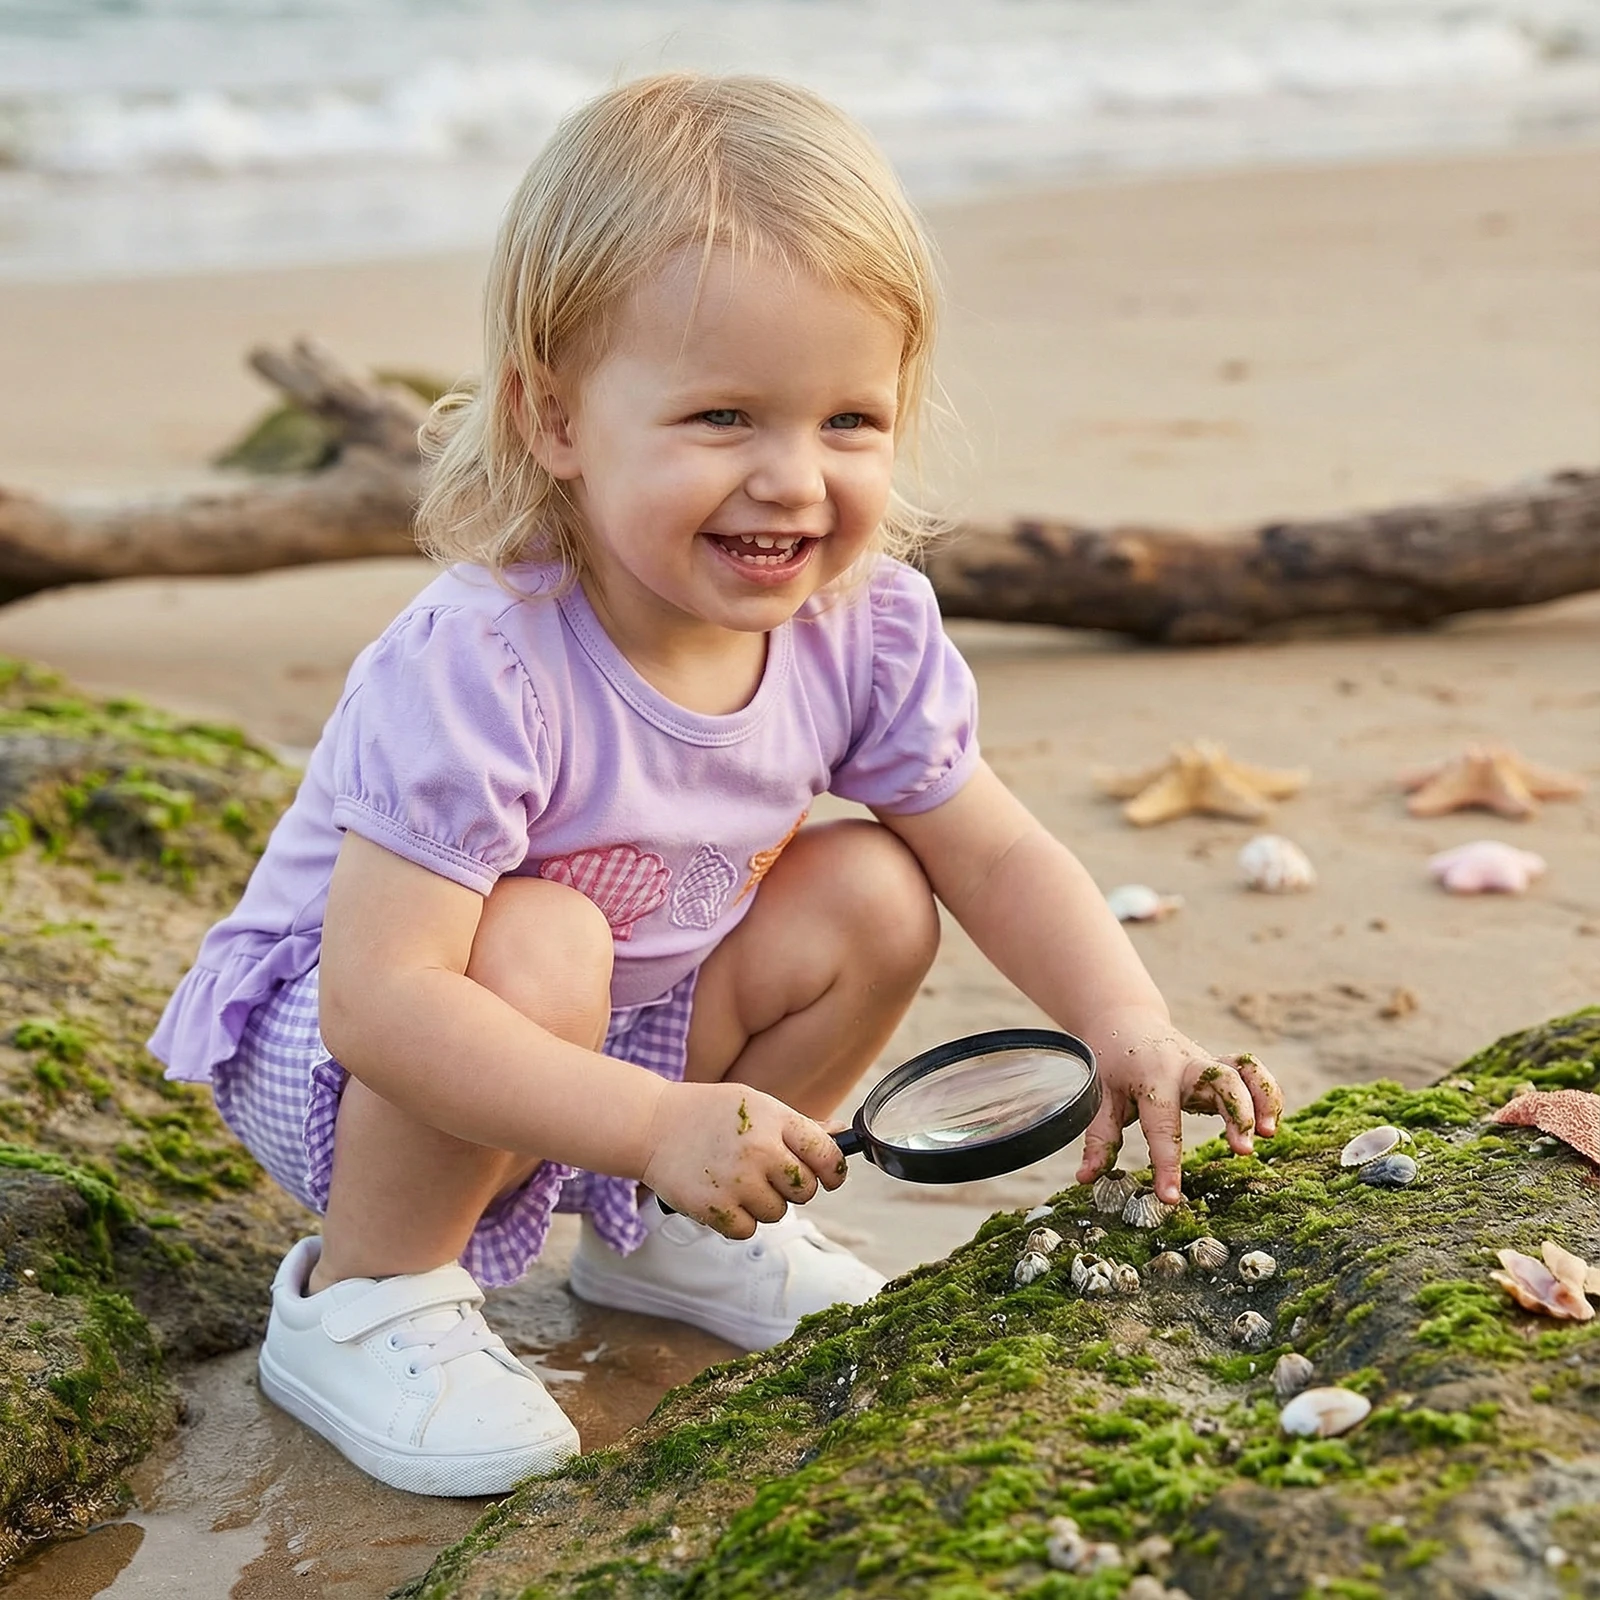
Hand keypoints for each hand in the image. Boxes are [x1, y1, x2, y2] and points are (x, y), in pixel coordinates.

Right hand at [639, 1080, 845, 1236]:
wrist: (651, 1125)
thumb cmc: (710, 1113)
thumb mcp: (758, 1105)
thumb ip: (800, 1126)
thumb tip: (842, 1135)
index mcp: (775, 1119)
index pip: (827, 1155)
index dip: (834, 1172)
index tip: (828, 1177)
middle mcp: (760, 1150)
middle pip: (805, 1191)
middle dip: (792, 1188)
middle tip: (766, 1174)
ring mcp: (736, 1180)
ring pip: (777, 1213)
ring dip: (763, 1204)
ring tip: (738, 1181)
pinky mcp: (714, 1207)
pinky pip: (748, 1230)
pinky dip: (738, 1221)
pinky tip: (723, 1196)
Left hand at [1074, 1006, 1281, 1204]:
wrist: (1125, 1022)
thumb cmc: (1111, 1064)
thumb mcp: (1098, 1096)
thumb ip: (1099, 1137)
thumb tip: (1086, 1178)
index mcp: (1151, 1077)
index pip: (1162, 1123)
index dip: (1167, 1162)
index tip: (1171, 1197)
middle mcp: (1184, 1066)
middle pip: (1219, 1080)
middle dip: (1236, 1112)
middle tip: (1244, 1150)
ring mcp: (1206, 1062)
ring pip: (1243, 1071)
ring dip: (1261, 1098)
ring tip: (1269, 1133)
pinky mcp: (1220, 1064)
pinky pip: (1252, 1070)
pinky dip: (1268, 1091)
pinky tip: (1272, 1122)